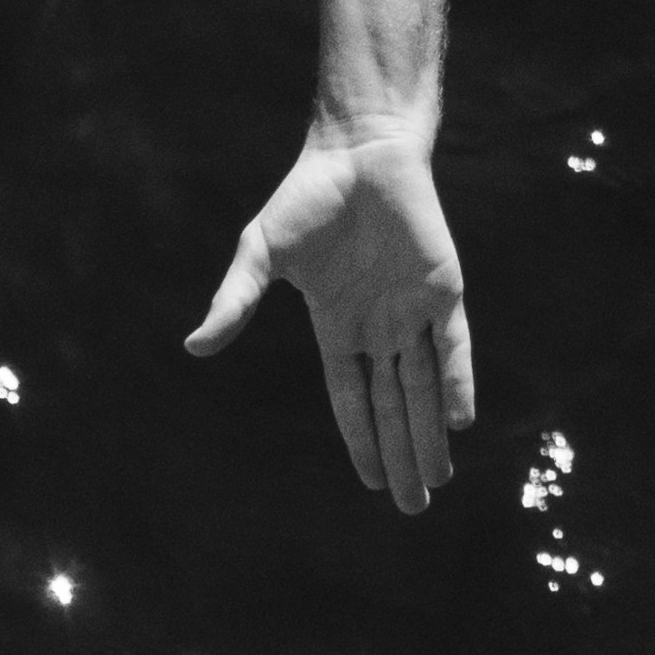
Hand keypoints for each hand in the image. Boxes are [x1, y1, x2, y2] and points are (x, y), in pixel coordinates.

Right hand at [186, 123, 472, 512]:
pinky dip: (457, 382)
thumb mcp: (261, 253)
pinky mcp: (443, 288)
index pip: (352, 398)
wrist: (358, 147)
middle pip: (393, 405)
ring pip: (424, 387)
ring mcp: (413, 309)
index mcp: (338, 325)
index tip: (374, 484)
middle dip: (402, 455)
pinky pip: (453, 345)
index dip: (362, 441)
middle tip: (414, 506)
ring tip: (439, 482)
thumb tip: (194, 347)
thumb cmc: (307, 196)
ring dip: (430, 435)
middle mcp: (379, 326)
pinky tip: (459, 422)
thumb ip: (235, 301)